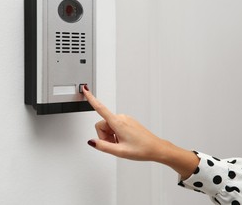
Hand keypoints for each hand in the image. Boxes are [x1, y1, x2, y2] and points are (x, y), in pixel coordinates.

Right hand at [83, 86, 198, 178]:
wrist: (156, 148)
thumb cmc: (142, 149)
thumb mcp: (120, 152)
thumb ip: (103, 146)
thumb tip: (92, 142)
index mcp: (118, 123)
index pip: (100, 108)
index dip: (91, 98)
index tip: (85, 89)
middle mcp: (121, 117)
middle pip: (102, 124)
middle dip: (104, 136)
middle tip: (114, 145)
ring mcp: (125, 119)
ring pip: (108, 126)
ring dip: (110, 136)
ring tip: (121, 144)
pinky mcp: (128, 121)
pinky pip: (115, 126)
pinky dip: (115, 134)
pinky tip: (124, 141)